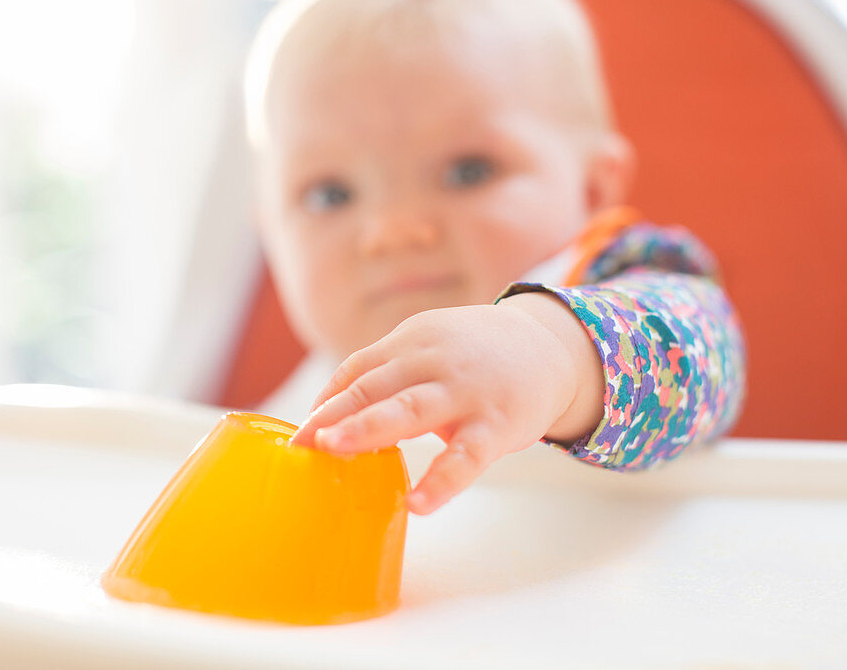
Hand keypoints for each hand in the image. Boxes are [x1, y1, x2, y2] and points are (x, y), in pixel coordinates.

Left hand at [291, 293, 604, 514]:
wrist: (549, 347)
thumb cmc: (473, 356)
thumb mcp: (428, 349)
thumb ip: (385, 375)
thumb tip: (327, 414)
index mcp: (411, 343)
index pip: (358, 370)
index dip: (326, 401)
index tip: (297, 435)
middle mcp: (433, 361)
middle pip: (375, 385)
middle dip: (335, 413)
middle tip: (302, 442)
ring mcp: (464, 392)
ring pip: (411, 410)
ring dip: (369, 428)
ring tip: (335, 450)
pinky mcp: (496, 425)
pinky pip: (465, 458)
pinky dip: (441, 481)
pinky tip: (417, 504)